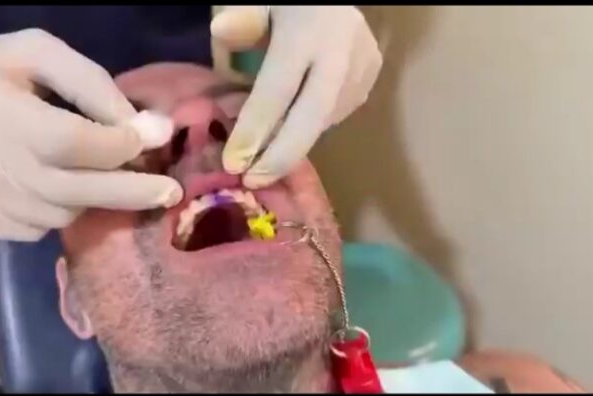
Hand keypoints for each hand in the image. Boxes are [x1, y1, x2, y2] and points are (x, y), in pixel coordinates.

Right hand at [0, 29, 181, 240]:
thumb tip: (146, 127)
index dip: (121, 145)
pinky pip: (37, 228)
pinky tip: (52, 184)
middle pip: (79, 192)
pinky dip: (57, 209)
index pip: (78, 144)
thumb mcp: (38, 53)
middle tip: (171, 193)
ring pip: (63, 215)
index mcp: (6, 119)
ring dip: (90, 196)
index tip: (155, 138)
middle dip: (133, 192)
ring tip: (94, 172)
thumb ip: (92, 85)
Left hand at [211, 6, 382, 187]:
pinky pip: (337, 112)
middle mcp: (341, 51)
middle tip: (255, 181)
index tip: (234, 163)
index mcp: (309, 31)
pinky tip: (289, 132)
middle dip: (281, 156)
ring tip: (264, 160)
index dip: (255, 130)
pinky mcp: (372, 74)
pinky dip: (309, 127)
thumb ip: (242, 20)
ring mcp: (362, 65)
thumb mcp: (259, 1)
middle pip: (312, 117)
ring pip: (324, 120)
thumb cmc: (286, 2)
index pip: (277, 90)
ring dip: (293, 144)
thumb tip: (220, 34)